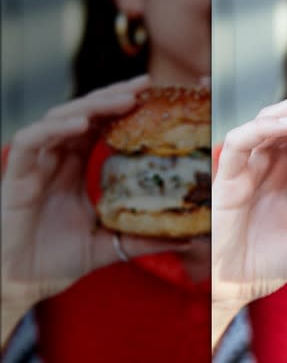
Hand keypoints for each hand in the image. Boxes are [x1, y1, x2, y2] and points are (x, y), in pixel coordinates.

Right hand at [1, 76, 190, 313]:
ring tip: (124, 100)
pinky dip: (55, 129)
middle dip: (113, 96)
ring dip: (91, 106)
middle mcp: (55, 160)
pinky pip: (32, 141)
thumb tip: (188, 240)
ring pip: (60, 119)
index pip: (100, 126)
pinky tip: (80, 124)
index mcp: (74, 169)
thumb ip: (145, 239)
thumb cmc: (57, 262)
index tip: (153, 94)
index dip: (123, 107)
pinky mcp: (16, 177)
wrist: (20, 284)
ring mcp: (35, 166)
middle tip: (145, 84)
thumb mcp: (112, 245)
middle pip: (83, 114)